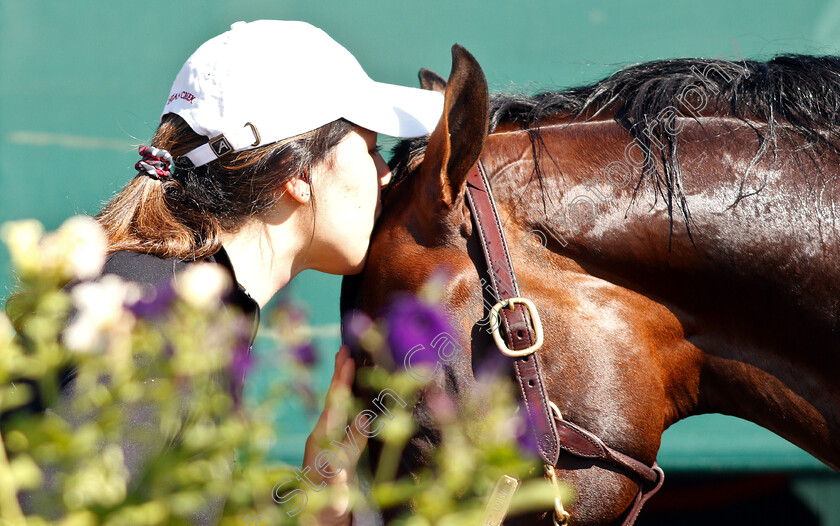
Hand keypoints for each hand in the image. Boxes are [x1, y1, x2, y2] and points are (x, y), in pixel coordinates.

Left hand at [302, 345, 367, 525]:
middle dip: (339, 373)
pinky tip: (348, 396)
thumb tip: (363, 417)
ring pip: (335, 405)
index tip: (349, 356)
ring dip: (341, 383)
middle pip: (332, 397)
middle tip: (344, 348)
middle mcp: (321, 434)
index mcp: (322, 437)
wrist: (317, 518)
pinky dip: (344, 400)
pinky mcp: (330, 447)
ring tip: (346, 363)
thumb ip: (350, 447)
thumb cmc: (328, 500)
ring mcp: (324, 440)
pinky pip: (339, 416)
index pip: (335, 401)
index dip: (343, 378)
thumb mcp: (340, 475)